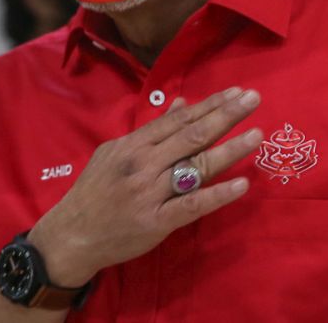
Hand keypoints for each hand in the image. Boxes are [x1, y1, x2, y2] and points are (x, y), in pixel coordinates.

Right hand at [28, 87, 261, 286]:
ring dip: (230, 150)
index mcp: (133, 144)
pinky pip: (192, 206)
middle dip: (225, 116)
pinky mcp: (157, 222)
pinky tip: (241, 184)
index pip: (179, 119)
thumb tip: (181, 104)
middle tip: (254, 99)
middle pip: (192, 136)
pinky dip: (218, 195)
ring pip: (196, 167)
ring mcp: (151, 193)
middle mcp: (143, 164)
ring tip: (256, 135)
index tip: (235, 92)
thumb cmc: (95, 191)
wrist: (71, 234)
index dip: (209, 104)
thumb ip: (150, 131)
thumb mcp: (115, 152)